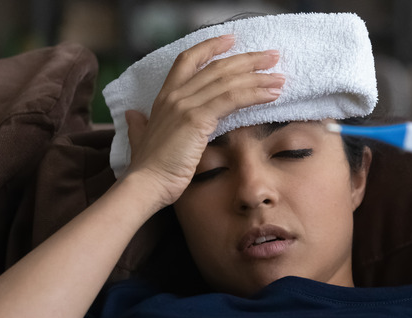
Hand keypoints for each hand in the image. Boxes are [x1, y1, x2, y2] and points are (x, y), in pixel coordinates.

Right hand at [123, 35, 285, 206]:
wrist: (146, 185)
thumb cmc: (149, 169)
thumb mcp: (141, 138)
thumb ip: (138, 124)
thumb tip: (131, 114)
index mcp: (164, 97)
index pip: (188, 60)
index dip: (210, 47)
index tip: (232, 40)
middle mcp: (175, 96)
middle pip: (217, 67)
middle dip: (248, 60)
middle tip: (272, 56)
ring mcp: (186, 105)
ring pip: (228, 81)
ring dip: (258, 77)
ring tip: (279, 77)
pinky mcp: (197, 119)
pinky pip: (232, 99)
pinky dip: (254, 94)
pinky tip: (272, 94)